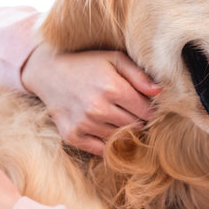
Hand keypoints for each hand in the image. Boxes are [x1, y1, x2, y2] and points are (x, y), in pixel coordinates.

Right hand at [21, 44, 160, 154]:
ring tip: (114, 115)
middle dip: (138, 120)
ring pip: (120, 138)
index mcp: (112, 88)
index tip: (144, 104)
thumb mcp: (114, 58)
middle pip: (136, 126)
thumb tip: (159, 93)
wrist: (48, 72)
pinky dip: (107, 142)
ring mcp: (84, 124)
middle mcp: (98, 108)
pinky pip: (102, 149)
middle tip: (130, 110)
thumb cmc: (87, 64)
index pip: (147, 111)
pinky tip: (103, 126)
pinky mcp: (72, 136)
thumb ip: (139, 75)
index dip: (149, 109)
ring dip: (122, 130)